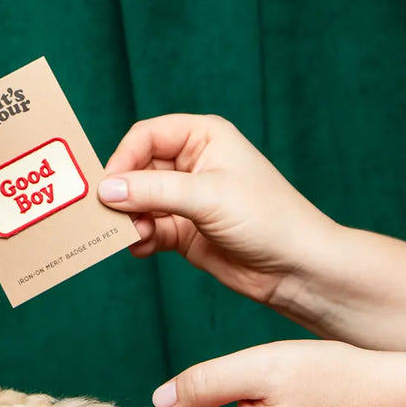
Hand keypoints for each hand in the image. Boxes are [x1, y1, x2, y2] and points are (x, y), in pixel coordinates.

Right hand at [99, 114, 336, 306]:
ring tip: (133, 235)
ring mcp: (185, 198)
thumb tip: (106, 189)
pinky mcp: (182, 230)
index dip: (123, 158)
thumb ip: (154, 190)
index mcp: (202, 137)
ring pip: (137, 201)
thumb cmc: (268, 219)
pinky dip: (138, 238)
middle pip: (135, 169)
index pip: (145, 136)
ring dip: (128, 219)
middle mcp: (191, 163)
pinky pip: (146, 228)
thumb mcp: (208, 196)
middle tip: (108, 215)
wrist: (298, 270)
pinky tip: (141, 248)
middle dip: (122, 193)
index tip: (109, 186)